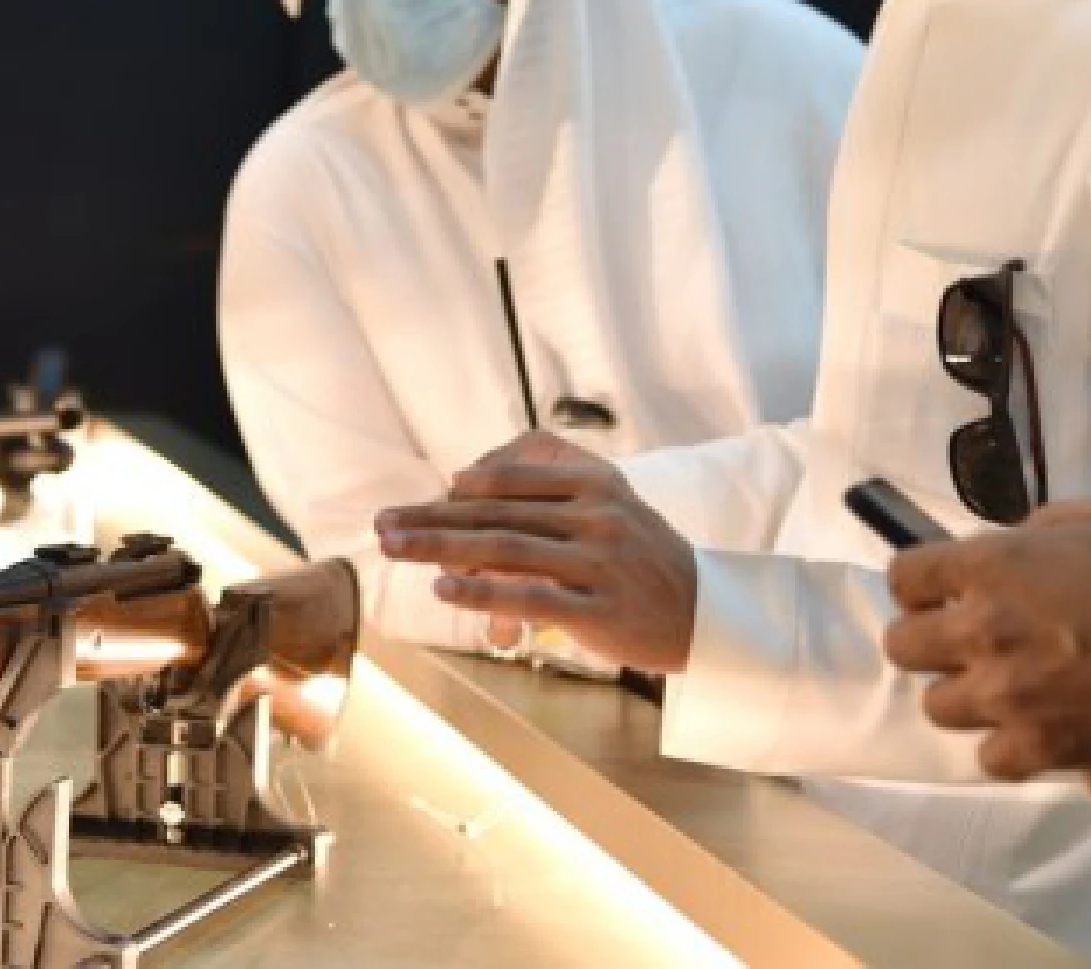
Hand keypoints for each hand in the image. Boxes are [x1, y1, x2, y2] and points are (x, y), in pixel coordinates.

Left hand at [375, 431, 696, 672]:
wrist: (707, 613)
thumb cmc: (639, 559)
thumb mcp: (606, 504)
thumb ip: (544, 490)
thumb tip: (460, 484)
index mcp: (595, 480)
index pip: (509, 478)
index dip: (454, 492)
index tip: (414, 505)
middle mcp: (597, 513)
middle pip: (495, 512)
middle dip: (431, 519)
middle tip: (383, 526)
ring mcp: (598, 559)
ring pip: (503, 548)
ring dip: (439, 548)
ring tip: (394, 550)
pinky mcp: (598, 607)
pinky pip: (528, 595)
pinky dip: (480, 591)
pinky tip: (443, 590)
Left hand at [884, 497, 1090, 781]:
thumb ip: (1044, 530)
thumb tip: (1015, 544)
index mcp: (991, 565)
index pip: (904, 576)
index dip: (921, 585)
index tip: (940, 592)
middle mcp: (982, 630)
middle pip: (905, 647)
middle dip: (933, 641)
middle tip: (972, 641)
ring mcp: (1006, 695)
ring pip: (941, 706)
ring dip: (969, 696)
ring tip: (1011, 687)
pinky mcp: (1042, 749)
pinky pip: (992, 758)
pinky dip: (1014, 748)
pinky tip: (1043, 729)